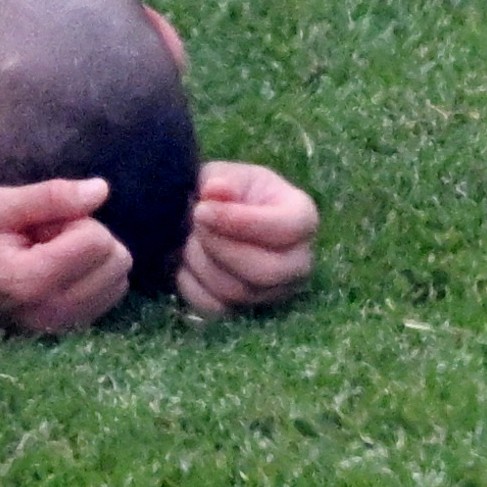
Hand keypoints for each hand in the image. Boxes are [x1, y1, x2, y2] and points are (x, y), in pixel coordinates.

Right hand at [0, 174, 133, 335]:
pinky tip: (57, 271)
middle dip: (86, 237)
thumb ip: (49, 197)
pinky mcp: (68, 331)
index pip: (97, 240)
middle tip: (42, 238)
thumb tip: (101, 190)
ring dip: (90, 258)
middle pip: (115, 260)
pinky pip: (110, 294)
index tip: (36, 224)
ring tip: (47, 254)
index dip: (72, 218)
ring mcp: (61, 328)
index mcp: (30, 280)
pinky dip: (92, 276)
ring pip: (118, 278)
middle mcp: (52, 312)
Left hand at [180, 160, 319, 315]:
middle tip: (194, 224)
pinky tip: (184, 262)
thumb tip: (217, 190)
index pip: (288, 228)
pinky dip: (192, 285)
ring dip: (201, 262)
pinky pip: (217, 309)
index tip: (202, 210)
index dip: (241, 222)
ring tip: (188, 238)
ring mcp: (276, 291)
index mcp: (302, 217)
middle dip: (219, 247)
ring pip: (238, 292)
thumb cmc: (222, 193)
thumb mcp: (220, 175)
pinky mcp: (247, 311)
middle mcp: (299, 260)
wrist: (204, 218)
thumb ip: (220, 180)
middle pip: (267, 271)